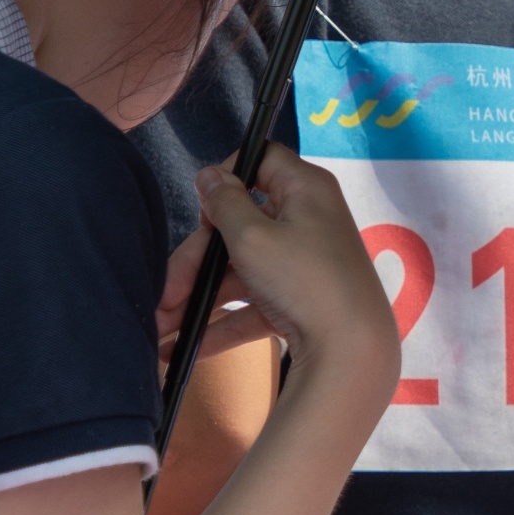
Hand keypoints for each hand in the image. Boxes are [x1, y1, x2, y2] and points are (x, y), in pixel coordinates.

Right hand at [163, 152, 397, 391]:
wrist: (352, 352)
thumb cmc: (302, 280)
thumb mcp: (252, 236)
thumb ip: (224, 203)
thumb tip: (210, 174)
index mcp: (305, 189)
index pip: (261, 161)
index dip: (228, 179)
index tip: (206, 211)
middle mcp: (308, 221)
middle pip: (239, 226)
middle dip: (194, 262)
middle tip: (164, 292)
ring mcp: (305, 264)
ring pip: (242, 270)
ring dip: (200, 297)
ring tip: (161, 326)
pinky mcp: (302, 302)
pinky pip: (256, 303)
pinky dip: (224, 321)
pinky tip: (185, 347)